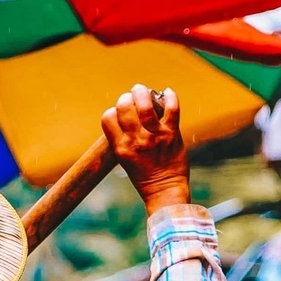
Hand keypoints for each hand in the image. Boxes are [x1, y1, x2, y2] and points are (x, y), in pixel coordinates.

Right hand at [102, 84, 188, 213]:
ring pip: (145, 106)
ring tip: (142, 90)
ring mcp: (155, 137)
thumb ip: (122, 138)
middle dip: (126, 98)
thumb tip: (125, 114)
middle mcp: (136, 141)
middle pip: (124, 107)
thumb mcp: (124, 159)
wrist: (165, 190)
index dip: (113, 111)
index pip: (108, 118)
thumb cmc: (144, 176)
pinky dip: (170, 97)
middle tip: (131, 97)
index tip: (119, 112)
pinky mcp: (172, 134)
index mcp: (120, 147)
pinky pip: (172, 109)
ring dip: (142, 93)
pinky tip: (167, 93)